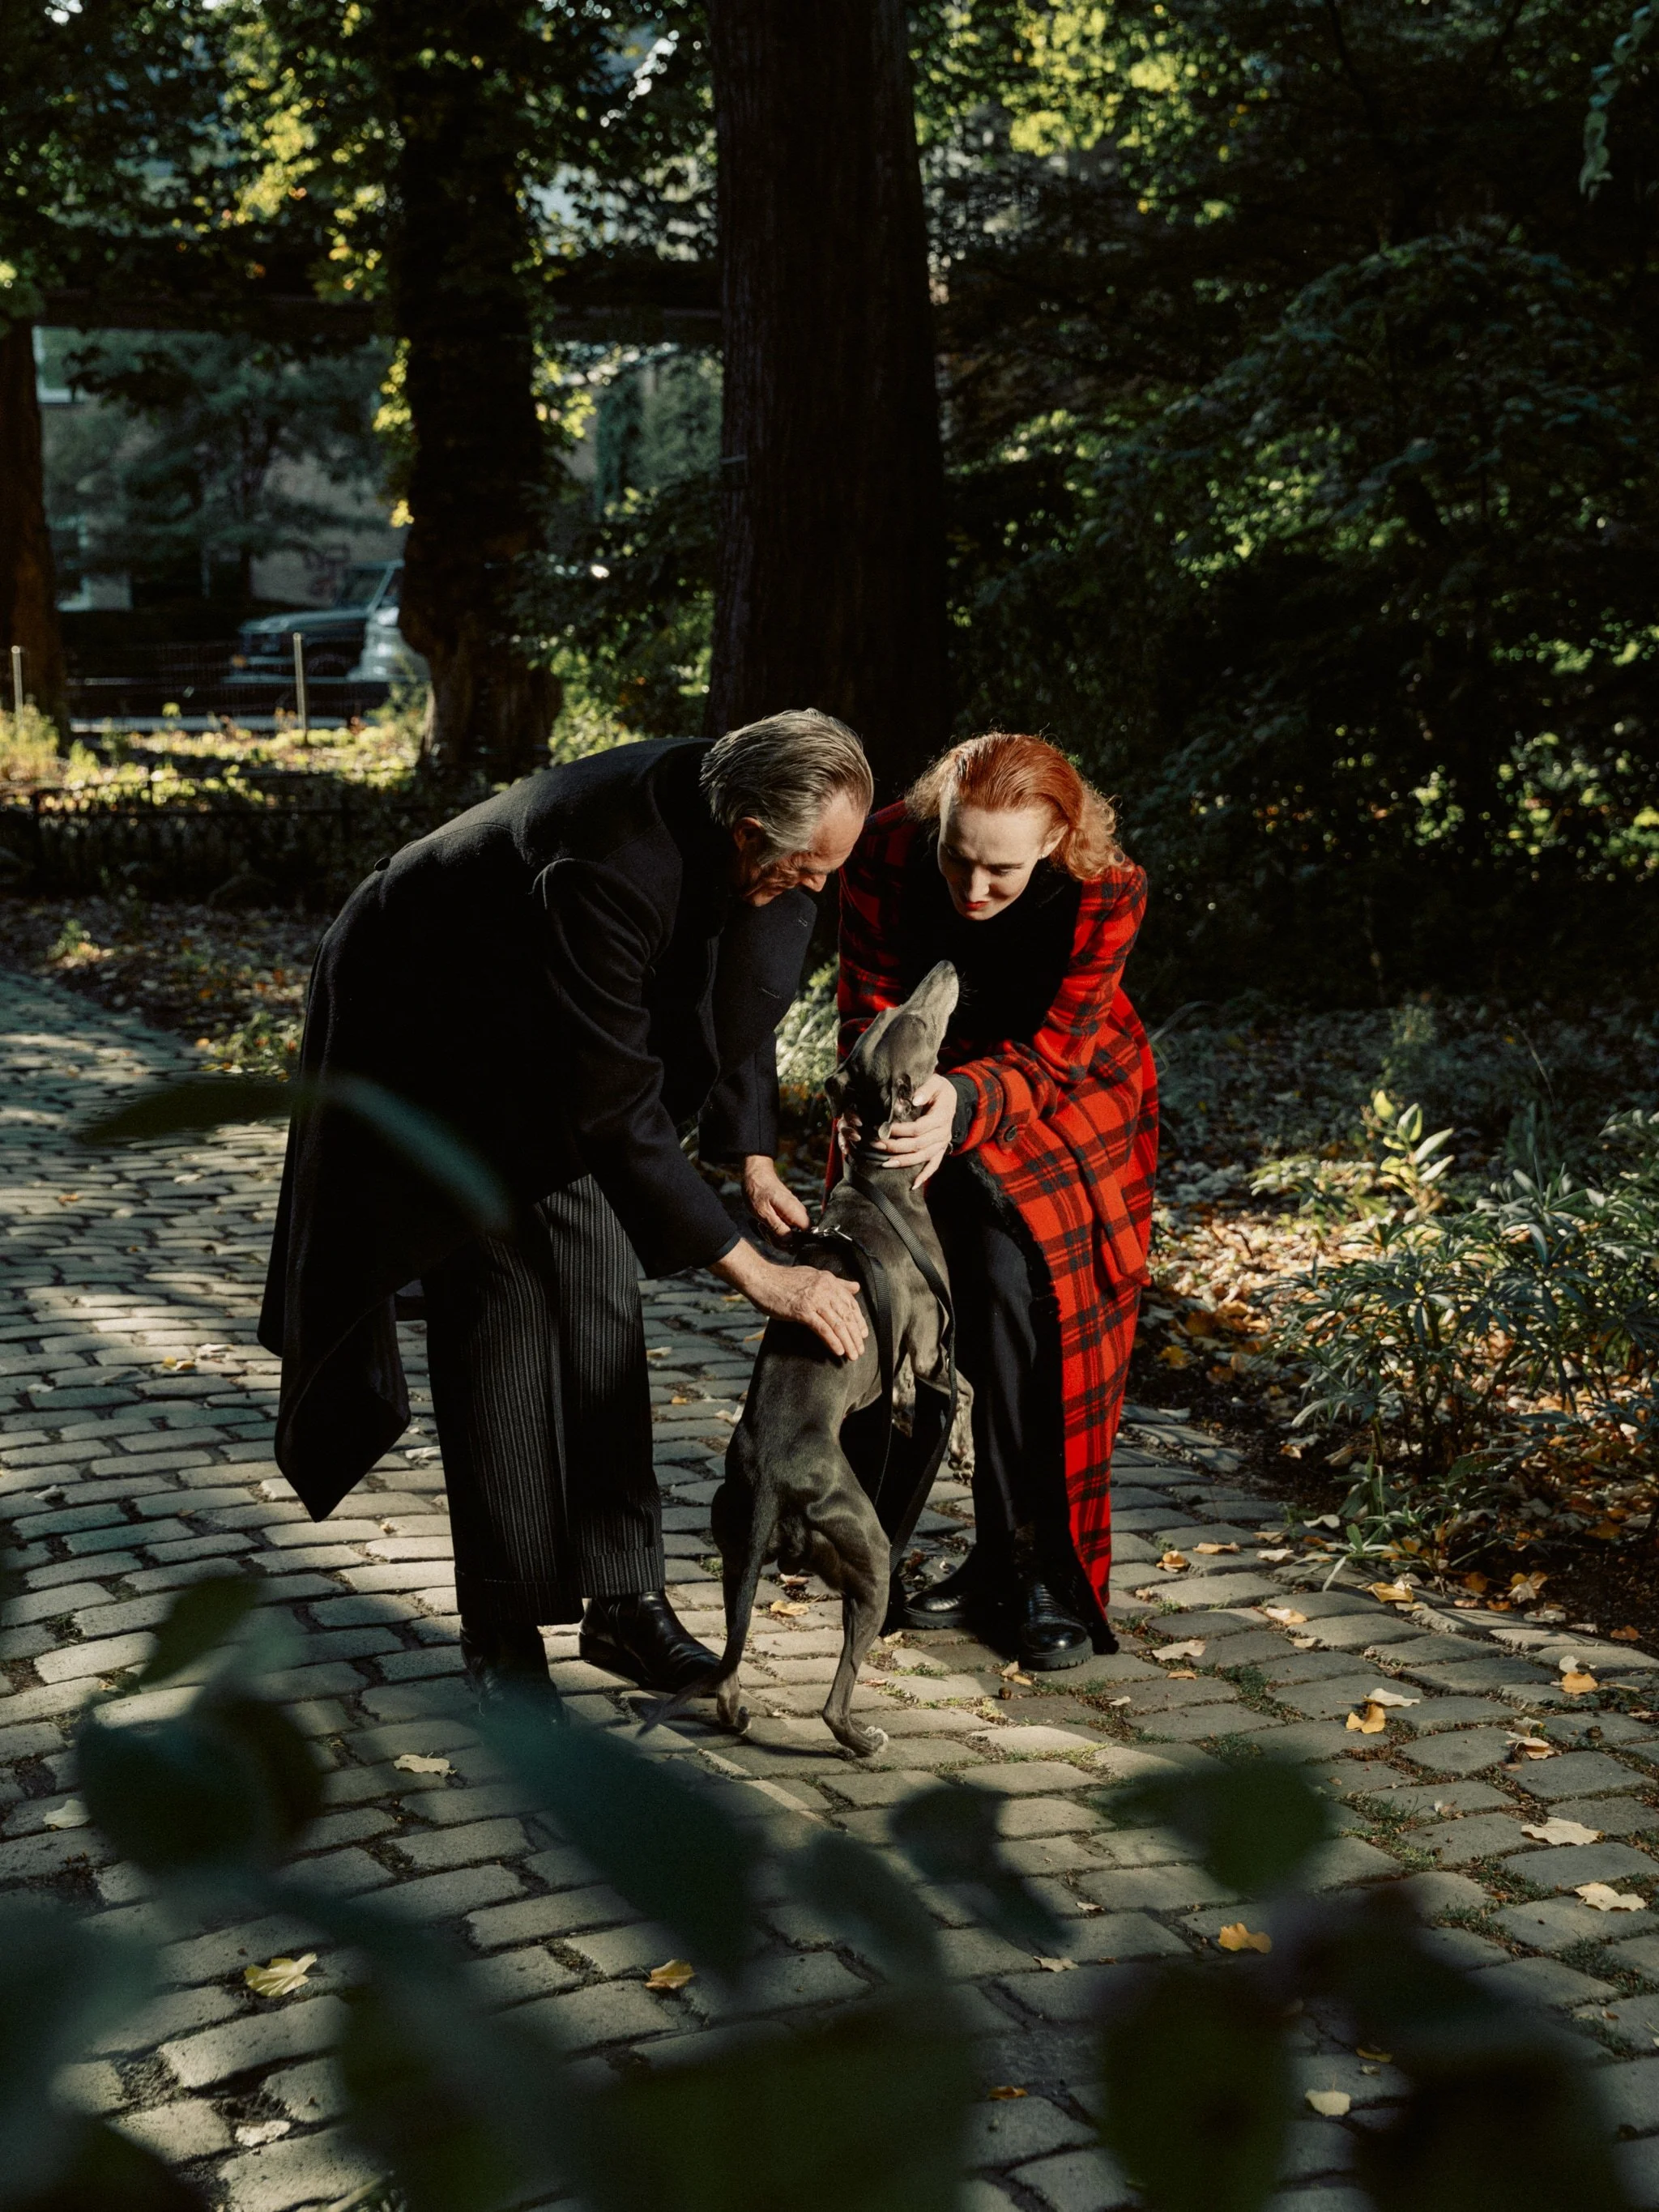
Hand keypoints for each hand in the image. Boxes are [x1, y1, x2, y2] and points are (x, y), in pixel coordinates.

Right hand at [713, 1242, 867, 1360]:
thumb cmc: (784, 1279)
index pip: (851, 1303)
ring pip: (837, 1324)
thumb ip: (836, 1282)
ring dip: (847, 1342)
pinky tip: (838, 1351)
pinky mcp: (802, 1311)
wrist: (762, 1279)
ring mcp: (814, 1300)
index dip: (859, 1320)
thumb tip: (855, 1287)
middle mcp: (824, 1289)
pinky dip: (832, 1341)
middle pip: (846, 1316)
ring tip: (852, 1354)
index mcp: (829, 1281)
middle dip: (855, 1335)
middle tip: (860, 1350)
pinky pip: (822, 1328)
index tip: (863, 1334)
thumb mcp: (814, 1275)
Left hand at [742, 1155, 809, 1239]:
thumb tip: (790, 1242)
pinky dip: (774, 1230)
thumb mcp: (764, 1213)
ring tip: (762, 1226)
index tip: (778, 1239)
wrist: (756, 1175)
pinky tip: (764, 1224)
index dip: (795, 1242)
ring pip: (790, 1234)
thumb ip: (778, 1228)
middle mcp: (799, 1212)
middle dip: (780, 1240)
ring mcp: (795, 1213)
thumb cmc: (758, 1191)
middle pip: (798, 1238)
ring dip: (775, 1236)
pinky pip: (786, 1228)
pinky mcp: (789, 1214)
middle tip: (765, 1230)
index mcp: (796, 1212)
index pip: (808, 1234)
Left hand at [866, 1073, 956, 1189]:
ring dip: (904, 1162)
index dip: (900, 1131)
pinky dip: (925, 1176)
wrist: (954, 1098)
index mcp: (942, 1116)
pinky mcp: (941, 1149)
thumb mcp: (935, 1082)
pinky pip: (934, 1165)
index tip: (883, 1128)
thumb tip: (915, 1099)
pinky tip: (913, 1185)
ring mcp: (943, 1143)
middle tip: (876, 1145)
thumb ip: (925, 1088)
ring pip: (923, 1157)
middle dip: (895, 1147)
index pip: (918, 1128)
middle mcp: (943, 1133)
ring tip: (885, 1164)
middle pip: (918, 1145)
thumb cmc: (940, 1089)